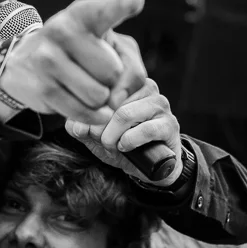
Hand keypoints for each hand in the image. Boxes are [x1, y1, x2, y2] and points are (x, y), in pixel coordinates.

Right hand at [0, 0, 146, 124]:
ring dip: (100, 101)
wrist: (23, 62)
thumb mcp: (105, 44)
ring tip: (86, 87)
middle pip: (113, 72)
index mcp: (83, 15)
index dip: (121, 6)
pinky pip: (82, 112)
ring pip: (98, 96)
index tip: (135, 0)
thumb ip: (130, 67)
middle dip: (112, 82)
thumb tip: (118, 100)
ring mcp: (48, 58)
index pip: (105, 11)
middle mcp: (62, 30)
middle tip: (95, 73)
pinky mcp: (42, 87)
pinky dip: (91, 115)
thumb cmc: (79, 52)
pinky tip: (83, 104)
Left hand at [65, 79, 182, 185]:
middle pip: (110, 102)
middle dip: (99, 127)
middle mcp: (146, 86)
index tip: (88, 128)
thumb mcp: (95, 134)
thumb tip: (76, 124)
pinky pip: (145, 129)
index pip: (101, 87)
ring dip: (111, 136)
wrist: (150, 166)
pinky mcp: (170, 124)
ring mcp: (160, 104)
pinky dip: (128, 142)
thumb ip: (80, 126)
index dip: (90, 111)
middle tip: (100, 140)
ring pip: (125, 114)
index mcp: (127, 82)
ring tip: (112, 145)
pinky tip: (125, 148)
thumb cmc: (122, 143)